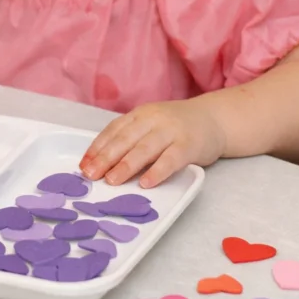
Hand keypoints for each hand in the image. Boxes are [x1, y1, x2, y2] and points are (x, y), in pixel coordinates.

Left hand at [79, 99, 226, 186]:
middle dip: (106, 157)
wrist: (215, 119)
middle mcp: (153, 119)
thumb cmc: (176, 128)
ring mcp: (172, 131)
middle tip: (91, 175)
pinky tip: (145, 183)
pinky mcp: (189, 144)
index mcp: (140, 115)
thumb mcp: (151, 126)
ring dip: (126, 165)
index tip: (83, 165)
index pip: (114, 130)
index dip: (97, 147)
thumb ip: (130, 139)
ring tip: (112, 181)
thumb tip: (101, 163)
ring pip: (145, 148)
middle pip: (125, 139)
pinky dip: (157, 171)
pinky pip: (171, 159)